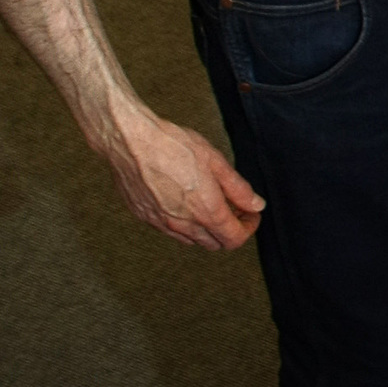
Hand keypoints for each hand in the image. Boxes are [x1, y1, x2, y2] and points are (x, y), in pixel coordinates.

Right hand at [103, 102, 263, 250]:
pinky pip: (171, 231)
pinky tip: (186, 202)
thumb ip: (238, 188)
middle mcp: (183, 224)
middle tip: (234, 208)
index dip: (248, 228)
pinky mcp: (145, 218)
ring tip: (211, 203)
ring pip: (192, 240)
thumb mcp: (216, 162)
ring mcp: (161, 224)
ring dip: (207, 229)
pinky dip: (185, 224)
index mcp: (205, 211)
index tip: (250, 214)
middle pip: (214, 244)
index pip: (234, 239)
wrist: (131, 142)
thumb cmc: (174, 146)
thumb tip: (256, 205)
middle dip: (230, 230)